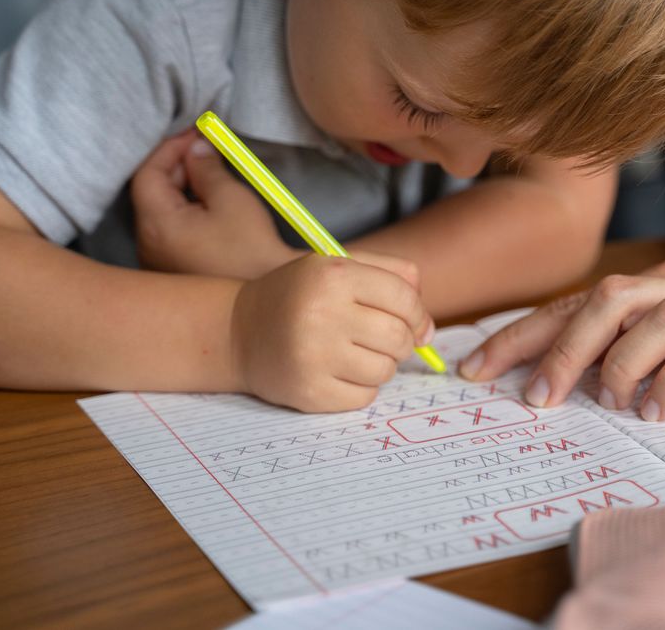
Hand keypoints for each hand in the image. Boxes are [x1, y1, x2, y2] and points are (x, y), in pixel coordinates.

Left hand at [131, 132, 299, 278]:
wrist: (268, 297)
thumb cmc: (252, 252)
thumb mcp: (232, 199)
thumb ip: (207, 168)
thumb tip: (196, 148)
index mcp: (158, 225)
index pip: (147, 174)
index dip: (169, 149)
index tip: (195, 134)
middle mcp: (149, 245)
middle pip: (151, 192)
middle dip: (177, 167)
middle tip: (206, 150)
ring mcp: (158, 262)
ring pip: (161, 212)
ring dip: (182, 189)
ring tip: (211, 175)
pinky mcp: (174, 271)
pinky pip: (170, 231)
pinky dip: (185, 211)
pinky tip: (209, 205)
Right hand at [230, 250, 434, 411]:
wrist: (238, 332)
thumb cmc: (300, 297)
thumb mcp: (338, 266)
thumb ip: (391, 275)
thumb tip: (427, 325)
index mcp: (333, 276)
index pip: (404, 298)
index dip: (419, 315)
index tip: (417, 325)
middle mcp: (322, 314)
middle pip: (399, 338)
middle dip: (402, 342)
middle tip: (382, 340)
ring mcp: (314, 357)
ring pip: (385, 370)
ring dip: (380, 365)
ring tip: (356, 354)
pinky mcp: (309, 392)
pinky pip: (364, 397)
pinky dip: (361, 388)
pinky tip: (339, 372)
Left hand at [461, 212, 664, 420]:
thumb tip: (606, 364)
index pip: (583, 297)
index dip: (526, 329)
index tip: (479, 365)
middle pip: (603, 302)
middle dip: (554, 349)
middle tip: (529, 399)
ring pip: (650, 322)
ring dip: (613, 366)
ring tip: (603, 405)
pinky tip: (660, 410)